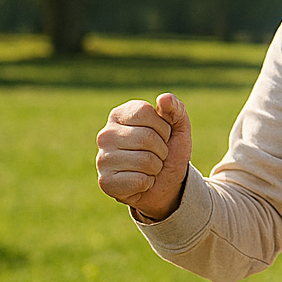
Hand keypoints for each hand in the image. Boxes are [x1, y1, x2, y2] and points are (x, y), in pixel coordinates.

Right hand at [96, 93, 191, 222]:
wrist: (167, 183)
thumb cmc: (170, 150)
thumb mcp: (179, 127)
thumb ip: (175, 109)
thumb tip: (164, 98)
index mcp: (119, 115)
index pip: (145, 111)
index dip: (163, 126)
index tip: (162, 134)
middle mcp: (106, 135)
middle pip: (146, 137)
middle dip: (162, 149)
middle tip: (157, 154)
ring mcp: (102, 159)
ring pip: (145, 160)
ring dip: (156, 167)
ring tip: (150, 167)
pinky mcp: (105, 182)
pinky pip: (139, 180)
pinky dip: (148, 182)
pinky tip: (141, 181)